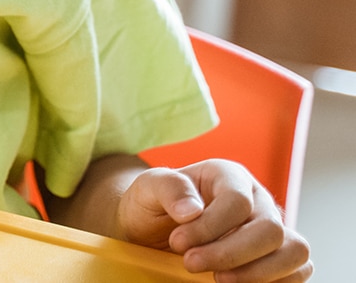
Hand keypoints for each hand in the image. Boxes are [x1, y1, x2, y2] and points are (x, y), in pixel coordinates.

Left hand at [117, 160, 311, 281]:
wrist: (154, 228)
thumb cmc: (154, 205)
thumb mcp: (148, 188)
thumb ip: (167, 188)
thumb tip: (191, 210)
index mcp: (229, 176)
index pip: (237, 201)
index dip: (209, 227)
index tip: (178, 243)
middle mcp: (258, 200)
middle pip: (270, 230)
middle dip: (229, 254)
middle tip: (191, 264)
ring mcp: (272, 228)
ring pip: (293, 252)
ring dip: (256, 273)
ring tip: (218, 279)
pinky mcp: (278, 256)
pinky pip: (299, 271)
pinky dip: (275, 282)